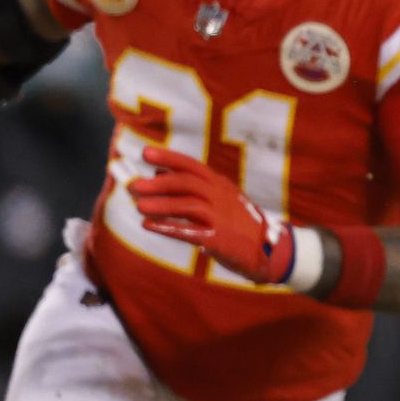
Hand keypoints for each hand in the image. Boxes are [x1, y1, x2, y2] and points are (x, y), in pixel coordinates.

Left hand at [128, 146, 294, 283]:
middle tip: (134, 185)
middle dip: (159, 183)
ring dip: (161, 204)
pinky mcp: (217, 238)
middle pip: (188, 183)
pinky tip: (148, 225)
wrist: (265, 248)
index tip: (146, 152)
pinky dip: (167, 227)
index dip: (169, 158)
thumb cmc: (235, 221)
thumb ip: (191, 187)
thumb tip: (157, 172)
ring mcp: (220, 217)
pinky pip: (189, 231)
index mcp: (220, 184)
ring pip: (188, 205)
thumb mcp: (219, 198)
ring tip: (138, 205)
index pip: (192, 166)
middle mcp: (221, 196)